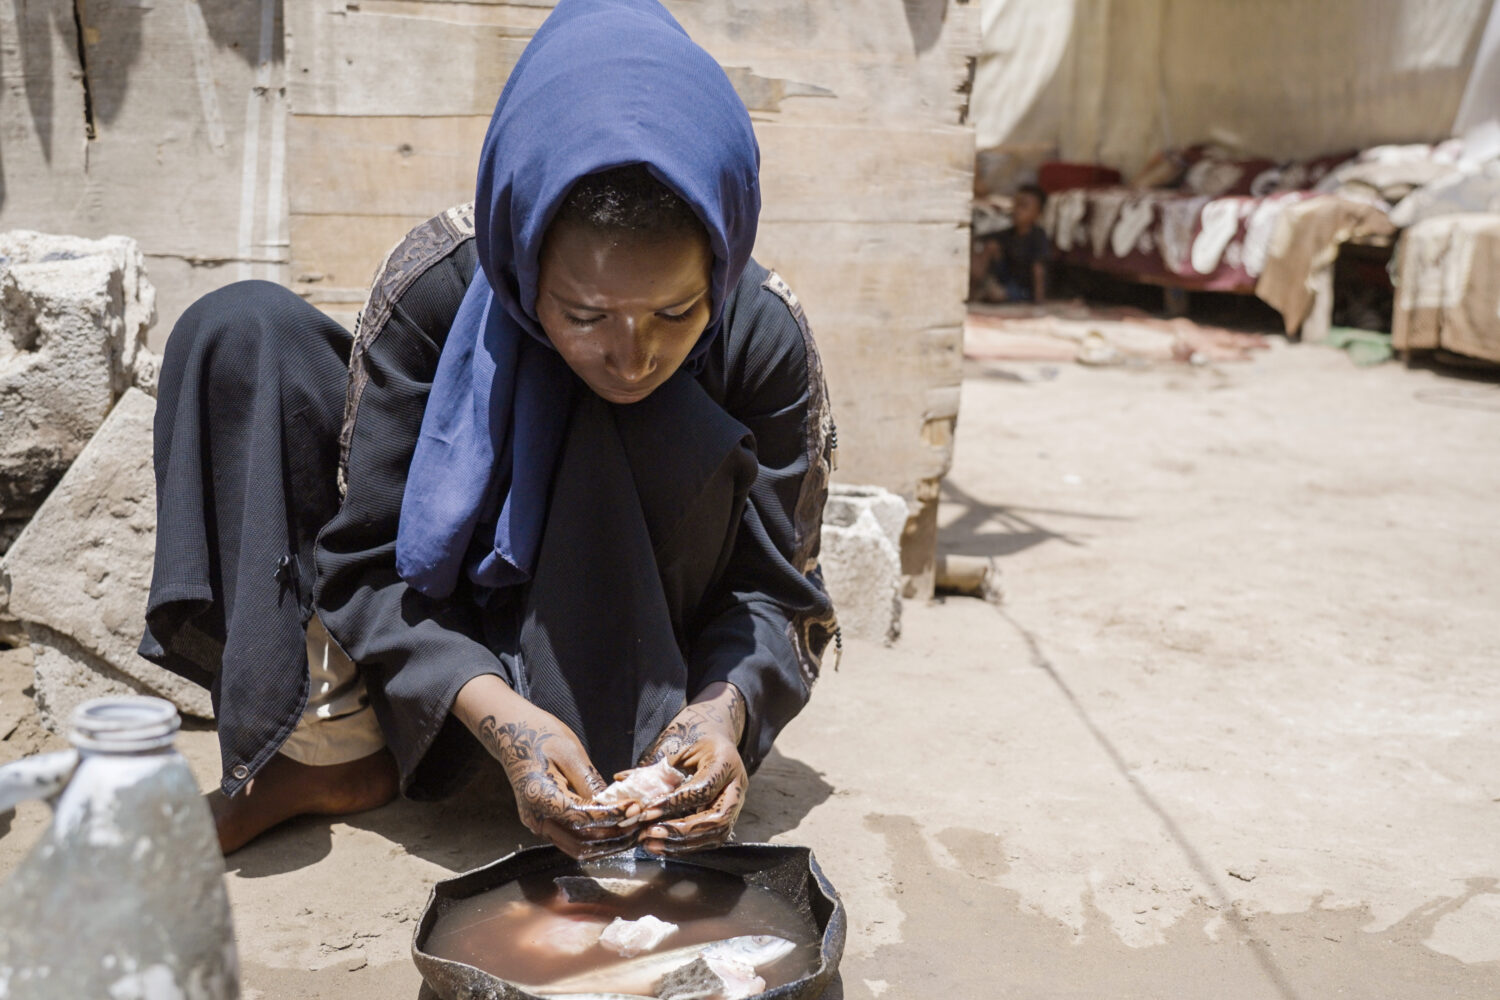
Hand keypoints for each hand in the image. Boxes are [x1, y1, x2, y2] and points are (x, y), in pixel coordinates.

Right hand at [456, 675, 635, 859]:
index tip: (635, 809)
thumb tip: (614, 806)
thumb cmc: (541, 735)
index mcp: (541, 798)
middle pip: (581, 843)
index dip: (613, 817)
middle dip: (613, 838)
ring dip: (605, 843)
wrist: (512, 733)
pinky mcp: (543, 821)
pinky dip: (593, 838)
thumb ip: (590, 783)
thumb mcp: (570, 752)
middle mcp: (536, 818)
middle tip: (638, 824)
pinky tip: (614, 826)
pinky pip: (571, 838)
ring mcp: (537, 823)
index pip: (584, 820)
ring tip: (631, 830)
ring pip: (576, 847)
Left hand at [634, 682, 747, 854]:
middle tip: (650, 833)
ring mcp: (736, 805)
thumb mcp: (677, 747)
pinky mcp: (729, 818)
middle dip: (682, 830)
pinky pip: (710, 839)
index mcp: (725, 762)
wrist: (717, 745)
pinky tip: (662, 846)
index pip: (702, 788)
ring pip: (716, 834)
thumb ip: (656, 768)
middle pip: (717, 818)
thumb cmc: (695, 742)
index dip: (674, 803)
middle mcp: (736, 786)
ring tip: (650, 842)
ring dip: (682, 843)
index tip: (646, 811)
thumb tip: (623, 781)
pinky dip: (686, 846)